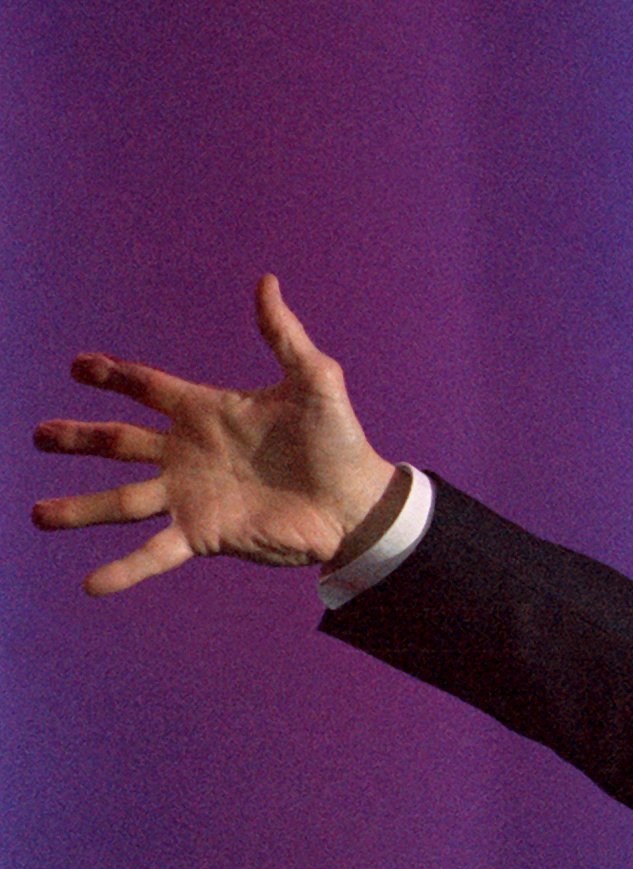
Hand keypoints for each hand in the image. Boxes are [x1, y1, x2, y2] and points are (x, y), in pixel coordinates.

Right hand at [31, 274, 395, 595]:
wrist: (358, 502)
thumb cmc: (340, 441)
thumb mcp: (315, 380)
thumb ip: (283, 334)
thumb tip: (267, 281)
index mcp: (206, 412)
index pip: (147, 387)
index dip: (114, 375)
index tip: (79, 366)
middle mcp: (189, 455)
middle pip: (119, 444)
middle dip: (79, 439)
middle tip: (38, 436)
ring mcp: (192, 496)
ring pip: (123, 502)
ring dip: (79, 509)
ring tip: (37, 516)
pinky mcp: (204, 534)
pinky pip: (155, 553)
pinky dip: (124, 570)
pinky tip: (92, 585)